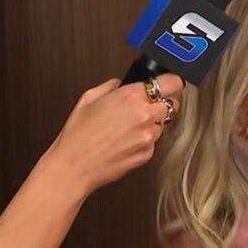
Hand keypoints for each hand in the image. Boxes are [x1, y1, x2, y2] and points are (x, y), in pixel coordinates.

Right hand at [46, 74, 184, 194]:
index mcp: (130, 96)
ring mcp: (148, 136)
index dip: (171, 82)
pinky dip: (144, 141)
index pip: (171, 82)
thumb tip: (120, 83)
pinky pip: (153, 142)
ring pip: (162, 124)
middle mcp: (144, 115)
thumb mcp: (89, 98)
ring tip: (128, 128)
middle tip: (144, 107)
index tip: (169, 83)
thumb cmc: (78, 135)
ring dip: (152, 124)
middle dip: (160, 103)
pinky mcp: (147, 154)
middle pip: (172, 103)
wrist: (75, 165)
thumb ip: (111, 86)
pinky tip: (125, 142)